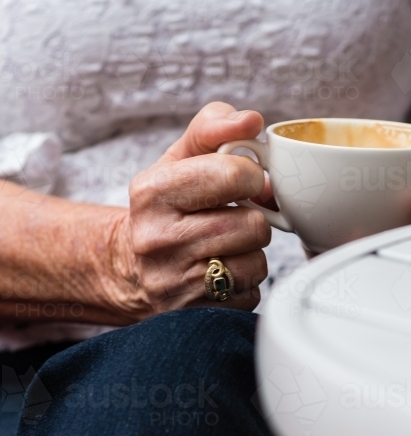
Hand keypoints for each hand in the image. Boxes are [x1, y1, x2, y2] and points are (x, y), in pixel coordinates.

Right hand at [109, 102, 270, 319]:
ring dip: (251, 253)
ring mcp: (173, 283)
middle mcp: (156, 240)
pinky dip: (244, 284)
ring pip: (257, 262)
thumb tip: (252, 120)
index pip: (233, 175)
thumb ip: (213, 128)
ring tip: (225, 246)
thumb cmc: (167, 206)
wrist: (130, 268)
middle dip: (252, 219)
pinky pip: (251, 294)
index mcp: (151, 193)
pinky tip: (220, 273)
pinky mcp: (193, 314)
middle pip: (253, 224)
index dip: (252, 177)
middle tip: (231, 218)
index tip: (244, 182)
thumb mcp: (179, 159)